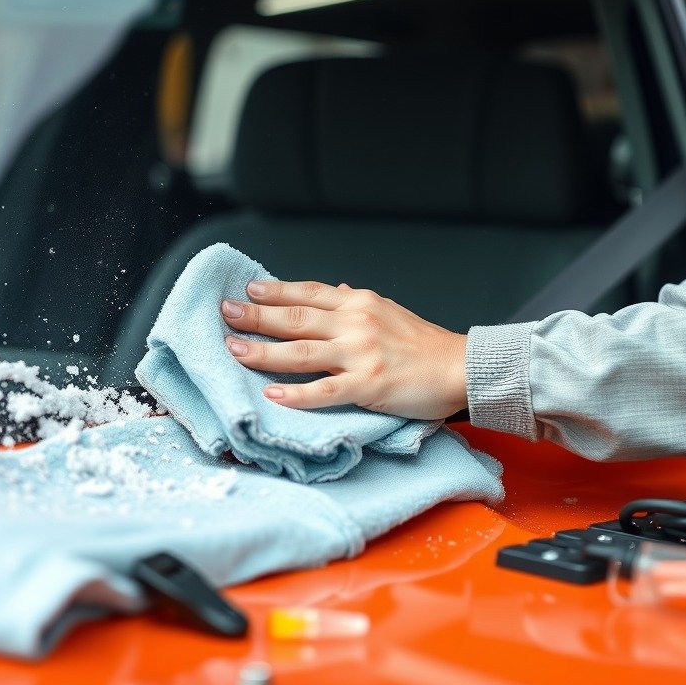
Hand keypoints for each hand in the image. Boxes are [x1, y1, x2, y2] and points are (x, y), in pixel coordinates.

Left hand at [220, 280, 467, 419]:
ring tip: (234, 350)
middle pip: (295, 317)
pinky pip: (325, 390)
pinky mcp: (368, 385)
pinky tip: (272, 395)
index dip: (275, 290)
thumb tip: (337, 289)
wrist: (460, 366)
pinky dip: (297, 393)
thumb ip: (358, 303)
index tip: (247, 290)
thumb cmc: (425, 343)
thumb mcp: (389, 312)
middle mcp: (355, 322)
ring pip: (301, 352)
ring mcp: (360, 353)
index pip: (308, 292)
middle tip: (225, 313)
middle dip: (256, 315)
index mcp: (359, 303)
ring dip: (263, 351)